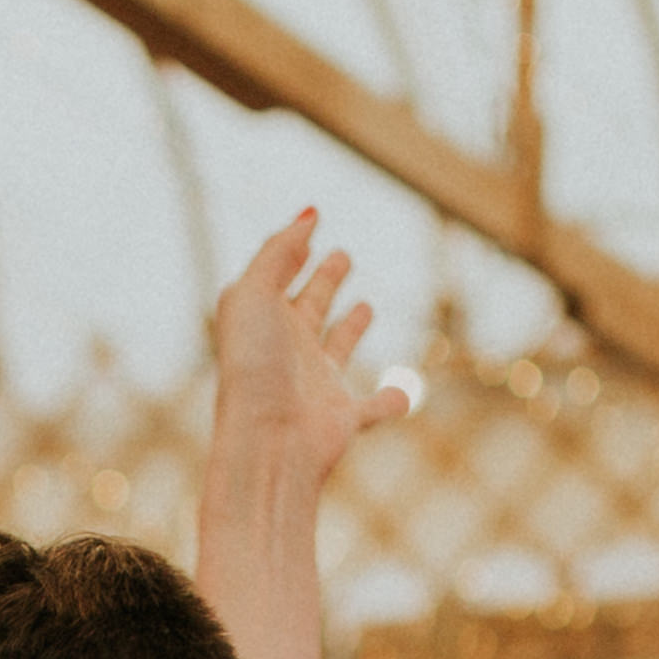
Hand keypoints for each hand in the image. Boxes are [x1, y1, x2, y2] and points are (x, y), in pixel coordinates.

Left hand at [208, 211, 400, 494]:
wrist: (268, 442)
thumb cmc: (254, 367)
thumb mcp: (254, 294)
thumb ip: (278, 251)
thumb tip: (308, 216)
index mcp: (263, 321)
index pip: (278, 275)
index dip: (292, 249)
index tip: (310, 222)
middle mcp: (288, 351)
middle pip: (309, 306)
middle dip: (325, 280)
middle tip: (342, 256)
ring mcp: (316, 385)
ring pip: (338, 349)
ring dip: (351, 329)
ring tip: (365, 306)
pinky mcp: (344, 417)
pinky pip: (374, 407)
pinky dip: (392, 400)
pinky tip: (404, 395)